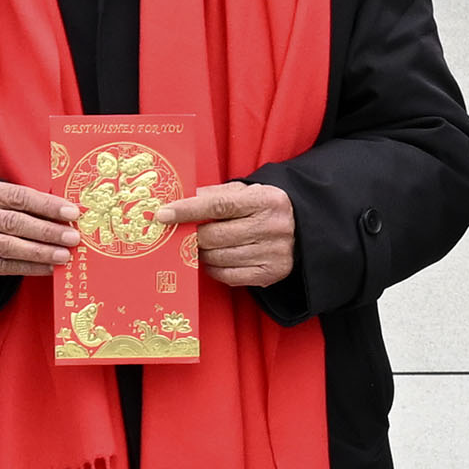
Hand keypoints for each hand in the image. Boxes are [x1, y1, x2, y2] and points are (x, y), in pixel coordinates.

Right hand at [0, 173, 78, 281]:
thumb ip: (24, 201)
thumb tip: (66, 213)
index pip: (17, 196)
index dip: (46, 205)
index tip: (72, 212)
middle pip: (12, 222)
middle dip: (46, 231)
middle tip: (72, 238)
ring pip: (6, 246)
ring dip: (39, 252)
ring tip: (63, 255)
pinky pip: (1, 266)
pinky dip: (27, 268)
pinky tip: (47, 268)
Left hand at [165, 181, 298, 291]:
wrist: (305, 229)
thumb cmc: (266, 208)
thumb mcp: (247, 193)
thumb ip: (216, 195)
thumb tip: (179, 202)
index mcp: (265, 200)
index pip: (218, 205)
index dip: (188, 210)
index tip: (163, 214)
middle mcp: (272, 226)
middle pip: (215, 235)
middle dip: (193, 236)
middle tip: (186, 234)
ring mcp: (273, 252)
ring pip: (219, 258)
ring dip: (202, 254)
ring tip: (202, 246)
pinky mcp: (271, 273)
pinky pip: (229, 276)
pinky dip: (214, 269)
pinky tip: (214, 260)